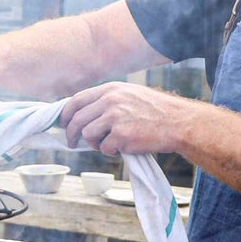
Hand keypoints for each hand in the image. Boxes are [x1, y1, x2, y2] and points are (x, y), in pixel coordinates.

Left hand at [60, 82, 185, 155]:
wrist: (178, 122)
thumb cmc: (155, 111)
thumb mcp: (130, 94)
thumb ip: (107, 100)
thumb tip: (83, 114)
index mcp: (111, 89)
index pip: (77, 100)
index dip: (66, 114)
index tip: (63, 123)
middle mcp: (110, 100)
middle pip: (77, 120)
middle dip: (71, 134)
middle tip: (71, 143)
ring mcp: (115, 117)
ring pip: (88, 135)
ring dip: (95, 144)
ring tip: (109, 144)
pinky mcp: (121, 135)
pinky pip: (104, 148)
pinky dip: (112, 152)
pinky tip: (125, 148)